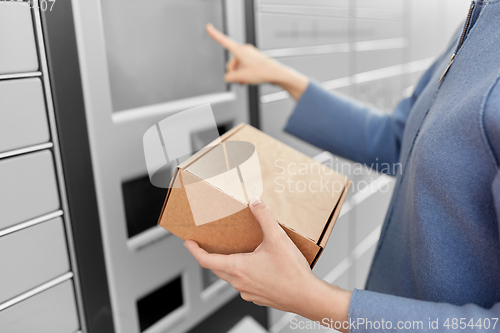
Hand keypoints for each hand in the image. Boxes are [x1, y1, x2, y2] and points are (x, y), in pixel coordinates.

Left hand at [184, 197, 351, 330]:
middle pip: (217, 269)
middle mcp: (239, 282)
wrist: (308, 297)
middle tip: (206, 246)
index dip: (195, 251)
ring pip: (231, 277)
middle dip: (210, 257)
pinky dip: (243, 274)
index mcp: (238, 268)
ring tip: (235, 253)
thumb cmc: (292, 273)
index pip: (207, 260)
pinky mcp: (259, 297)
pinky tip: (256, 267)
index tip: (189, 243)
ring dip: (228, 265)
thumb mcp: (277, 238)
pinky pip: (244, 284)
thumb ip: (264, 217)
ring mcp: (248, 292)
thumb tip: (255, 203)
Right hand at [206, 24, 308, 99]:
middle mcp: (245, 50)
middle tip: (240, 79)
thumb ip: (229, 77)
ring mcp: (250, 54)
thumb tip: (228, 77)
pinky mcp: (254, 60)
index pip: (224, 41)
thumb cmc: (262, 72)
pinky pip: (244, 66)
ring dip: (239, 74)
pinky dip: (244, 73)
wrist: (276, 74)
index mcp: (240, 50)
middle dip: (233, 71)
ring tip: (246, 80)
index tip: (208, 27)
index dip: (215, 34)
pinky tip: (248, 79)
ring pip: (238, 66)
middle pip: (231, 61)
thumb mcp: (241, 77)